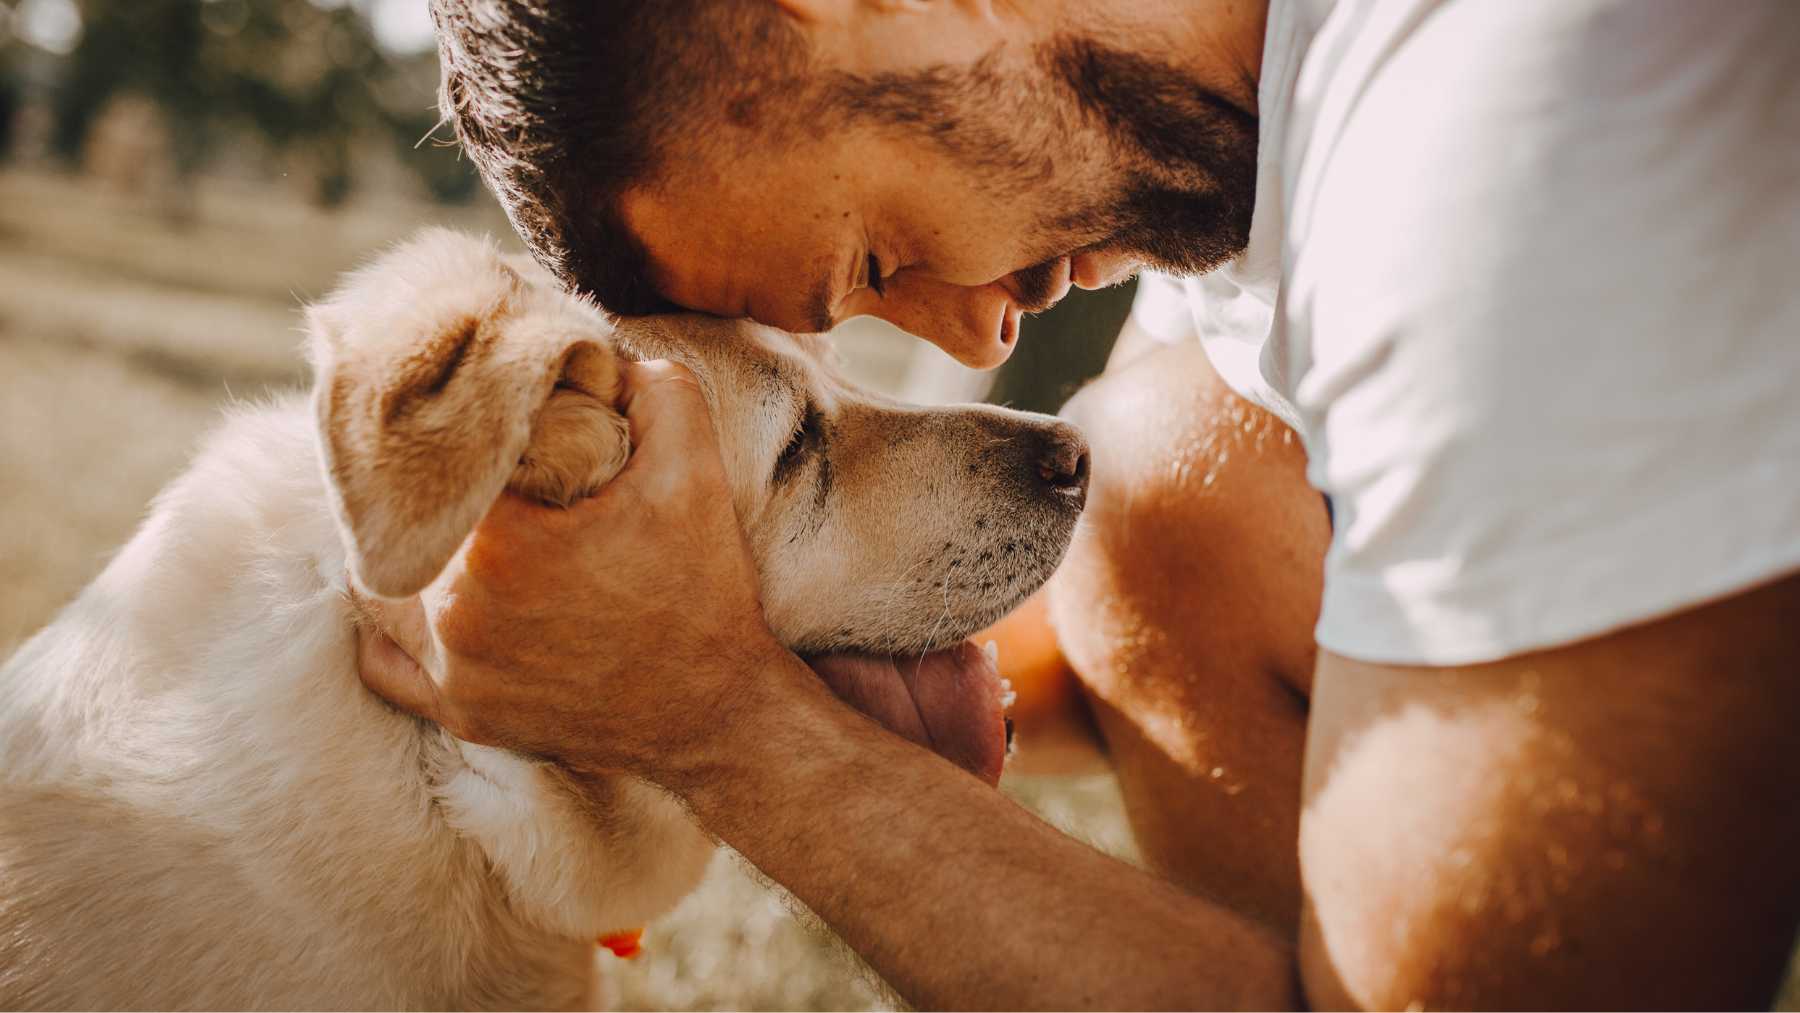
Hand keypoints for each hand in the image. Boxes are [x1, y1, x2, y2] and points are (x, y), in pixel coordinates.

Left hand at [354, 359, 787, 784]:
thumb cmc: (702, 592)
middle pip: (404, 523)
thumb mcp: (696, 471)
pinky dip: (395, 626)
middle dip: (434, 493)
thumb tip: (602, 359)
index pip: (439, 462)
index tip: (489, 426)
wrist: (715, 714)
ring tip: (446, 526)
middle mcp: (455, 615)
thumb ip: (654, 389)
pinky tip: (427, 594)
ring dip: (405, 552)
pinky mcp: (460, 714)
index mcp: (499, 546)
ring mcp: (452, 673)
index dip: (461, 435)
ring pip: (379, 588)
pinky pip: (384, 662)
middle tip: (470, 474)